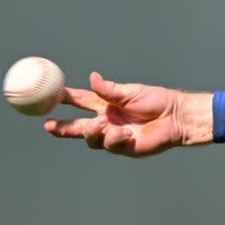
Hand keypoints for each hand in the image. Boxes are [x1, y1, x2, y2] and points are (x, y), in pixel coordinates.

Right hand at [44, 71, 212, 157]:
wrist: (176, 116)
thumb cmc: (157, 101)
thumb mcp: (130, 92)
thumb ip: (109, 90)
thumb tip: (92, 77)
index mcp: (106, 104)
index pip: (80, 101)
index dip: (64, 99)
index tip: (49, 95)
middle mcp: (106, 120)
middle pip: (78, 126)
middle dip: (61, 127)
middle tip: (48, 126)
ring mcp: (113, 135)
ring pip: (91, 138)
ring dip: (93, 132)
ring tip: (103, 124)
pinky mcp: (124, 147)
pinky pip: (110, 145)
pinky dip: (115, 138)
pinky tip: (125, 132)